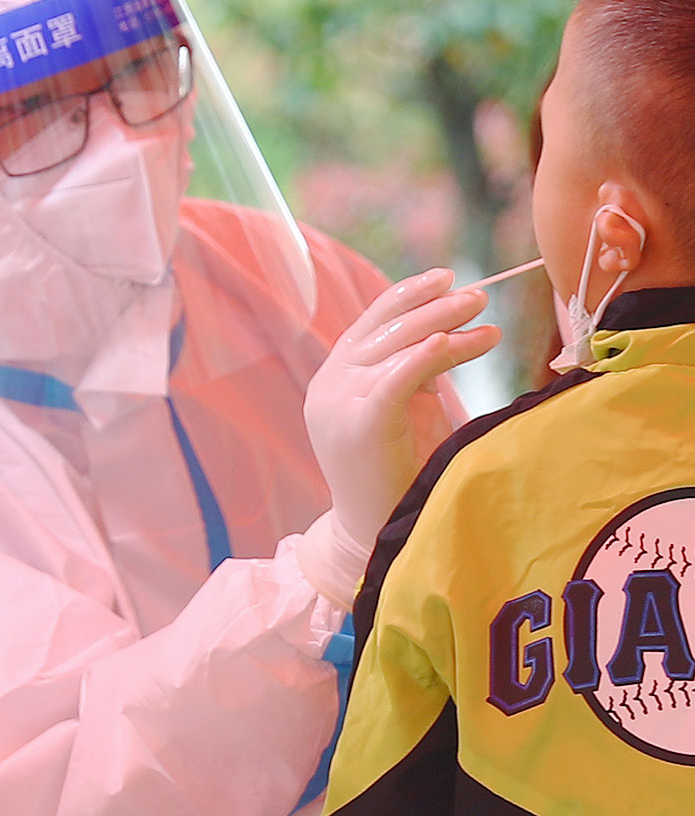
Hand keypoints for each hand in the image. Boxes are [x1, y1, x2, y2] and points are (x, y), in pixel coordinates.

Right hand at [304, 268, 499, 549]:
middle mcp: (329, 384)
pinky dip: (426, 356)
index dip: (408, 294)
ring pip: (395, 346)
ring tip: (485, 318)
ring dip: (444, 326)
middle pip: (386, 327)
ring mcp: (338, 403)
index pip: (372, 321)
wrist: (374, 536)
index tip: (446, 278)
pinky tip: (457, 343)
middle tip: (478, 295)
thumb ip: (413, 368)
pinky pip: (394, 377)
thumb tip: (448, 326)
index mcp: (336, 376)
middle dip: (434, 306)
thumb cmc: (399, 473)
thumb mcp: (406, 408)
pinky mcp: (357, 425)